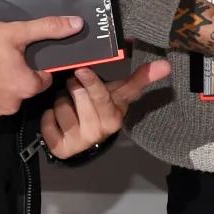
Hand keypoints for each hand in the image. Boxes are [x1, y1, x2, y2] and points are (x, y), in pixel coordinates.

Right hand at [0, 17, 70, 122]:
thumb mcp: (15, 32)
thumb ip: (48, 28)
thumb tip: (78, 24)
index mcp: (27, 86)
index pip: (43, 79)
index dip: (34, 68)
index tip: (20, 57)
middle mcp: (13, 105)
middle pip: (23, 90)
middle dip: (15, 77)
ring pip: (4, 100)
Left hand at [40, 59, 170, 157]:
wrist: (87, 139)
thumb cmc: (103, 110)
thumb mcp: (120, 95)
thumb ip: (140, 79)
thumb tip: (166, 65)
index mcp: (113, 118)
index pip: (101, 96)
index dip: (91, 83)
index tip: (82, 70)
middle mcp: (97, 132)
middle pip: (77, 96)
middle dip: (73, 87)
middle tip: (76, 87)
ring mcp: (78, 142)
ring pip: (60, 106)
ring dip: (61, 102)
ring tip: (69, 107)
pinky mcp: (59, 148)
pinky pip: (47, 121)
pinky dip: (49, 117)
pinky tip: (57, 120)